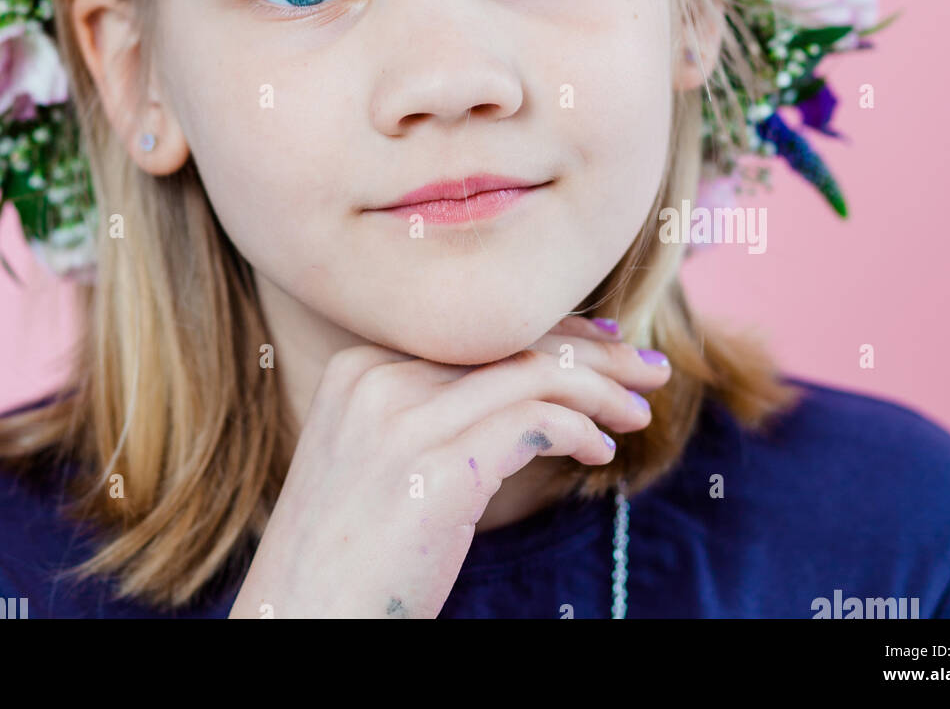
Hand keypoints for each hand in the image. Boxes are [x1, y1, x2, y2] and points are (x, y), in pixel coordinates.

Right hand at [226, 316, 670, 617]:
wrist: (301, 621)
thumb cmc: (347, 556)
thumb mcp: (377, 462)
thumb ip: (431, 413)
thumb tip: (524, 390)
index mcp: (359, 366)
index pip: (476, 328)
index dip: (550, 330)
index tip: (604, 341)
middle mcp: (376, 379)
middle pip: (509, 341)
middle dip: (592, 350)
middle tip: (648, 367)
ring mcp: (401, 422)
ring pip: (532, 374)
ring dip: (601, 389)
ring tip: (639, 414)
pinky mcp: (435, 471)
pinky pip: (535, 424)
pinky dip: (581, 430)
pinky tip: (601, 455)